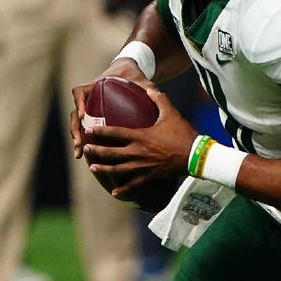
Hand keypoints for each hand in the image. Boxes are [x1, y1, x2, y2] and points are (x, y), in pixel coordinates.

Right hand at [69, 58, 153, 158]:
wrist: (128, 74)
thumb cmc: (133, 77)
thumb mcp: (139, 80)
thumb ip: (145, 85)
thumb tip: (154, 92)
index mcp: (95, 87)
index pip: (79, 92)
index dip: (79, 103)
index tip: (83, 115)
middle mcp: (88, 99)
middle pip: (75, 114)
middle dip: (75, 129)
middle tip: (79, 142)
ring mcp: (89, 109)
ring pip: (78, 125)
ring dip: (77, 139)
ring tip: (79, 154)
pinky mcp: (93, 119)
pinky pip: (86, 132)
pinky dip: (86, 143)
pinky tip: (90, 158)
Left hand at [80, 90, 197, 197]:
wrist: (195, 155)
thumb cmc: (183, 133)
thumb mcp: (171, 113)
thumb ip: (159, 100)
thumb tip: (150, 88)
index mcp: (141, 136)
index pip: (115, 133)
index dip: (100, 131)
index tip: (89, 130)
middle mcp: (138, 152)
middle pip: (112, 153)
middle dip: (97, 151)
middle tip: (86, 148)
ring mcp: (143, 166)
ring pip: (118, 170)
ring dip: (104, 169)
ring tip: (93, 167)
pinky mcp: (150, 176)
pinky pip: (133, 184)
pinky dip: (123, 189)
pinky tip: (114, 192)